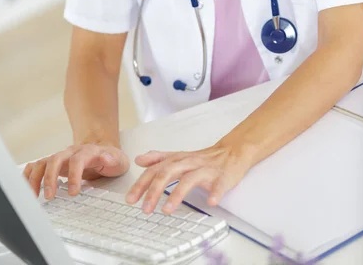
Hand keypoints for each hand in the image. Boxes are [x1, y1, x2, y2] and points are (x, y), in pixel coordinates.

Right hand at [23, 144, 129, 199]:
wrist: (102, 149)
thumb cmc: (110, 158)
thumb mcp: (119, 160)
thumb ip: (113, 159)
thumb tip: (105, 157)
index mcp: (87, 151)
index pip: (77, 160)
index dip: (74, 175)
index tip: (73, 192)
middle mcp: (71, 152)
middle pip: (55, 159)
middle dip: (50, 177)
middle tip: (49, 196)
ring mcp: (61, 157)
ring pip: (43, 162)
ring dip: (35, 178)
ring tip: (33, 196)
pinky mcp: (53, 164)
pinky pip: (36, 166)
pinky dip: (28, 175)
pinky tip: (26, 188)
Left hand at [125, 141, 252, 213]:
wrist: (231, 152)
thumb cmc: (203, 158)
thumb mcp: (178, 156)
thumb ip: (158, 158)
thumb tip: (138, 160)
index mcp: (177, 159)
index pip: (155, 170)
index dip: (142, 184)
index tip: (130, 199)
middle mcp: (189, 163)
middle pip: (168, 173)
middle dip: (154, 191)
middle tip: (145, 210)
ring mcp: (206, 170)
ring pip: (189, 180)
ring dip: (177, 195)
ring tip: (167, 210)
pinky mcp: (222, 177)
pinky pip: (218, 185)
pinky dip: (215, 193)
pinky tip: (210, 203)